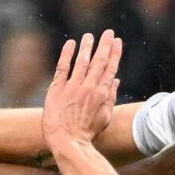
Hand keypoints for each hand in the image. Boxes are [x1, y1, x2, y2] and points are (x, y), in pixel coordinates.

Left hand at [43, 31, 120, 150]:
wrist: (67, 142)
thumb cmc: (87, 132)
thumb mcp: (104, 117)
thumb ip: (110, 98)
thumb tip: (116, 81)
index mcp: (102, 95)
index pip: (110, 69)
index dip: (114, 54)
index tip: (117, 41)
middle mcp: (88, 88)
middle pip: (98, 62)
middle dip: (104, 45)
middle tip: (108, 32)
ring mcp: (72, 87)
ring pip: (81, 62)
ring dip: (87, 47)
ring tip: (90, 35)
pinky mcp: (57, 89)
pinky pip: (62, 67)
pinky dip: (66, 54)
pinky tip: (71, 43)